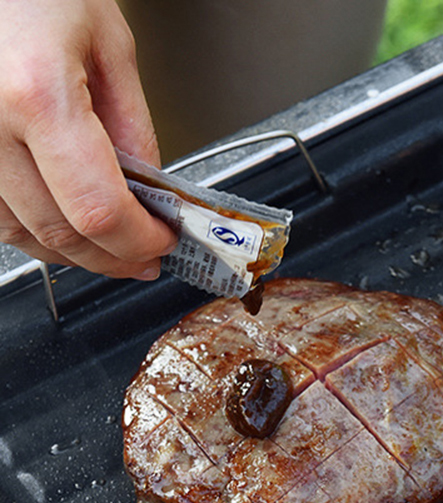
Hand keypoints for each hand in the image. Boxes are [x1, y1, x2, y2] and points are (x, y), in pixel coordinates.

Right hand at [0, 0, 176, 279]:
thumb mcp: (108, 43)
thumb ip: (134, 127)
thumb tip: (151, 193)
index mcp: (36, 94)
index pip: (99, 211)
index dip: (140, 241)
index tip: (163, 242)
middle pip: (57, 232)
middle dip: (113, 257)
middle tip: (145, 256)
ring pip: (17, 233)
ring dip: (70, 250)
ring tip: (108, 243)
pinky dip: (30, 225)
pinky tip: (59, 216)